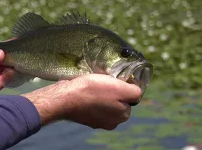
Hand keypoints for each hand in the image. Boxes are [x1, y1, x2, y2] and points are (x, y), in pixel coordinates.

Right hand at [22, 74, 140, 129]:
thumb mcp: (119, 87)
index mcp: (122, 116)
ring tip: (92, 85)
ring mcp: (96, 120)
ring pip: (103, 100)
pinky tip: (84, 91)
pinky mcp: (84, 116)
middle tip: (102, 81)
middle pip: (116, 100)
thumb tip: (136, 91)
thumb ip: (134, 91)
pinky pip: (91, 102)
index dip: (123, 86)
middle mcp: (111, 122)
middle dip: (111, 90)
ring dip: (99, 92)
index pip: (129, 97)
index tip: (113, 80)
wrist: (65, 98)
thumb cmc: (92, 91)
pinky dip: (88, 96)